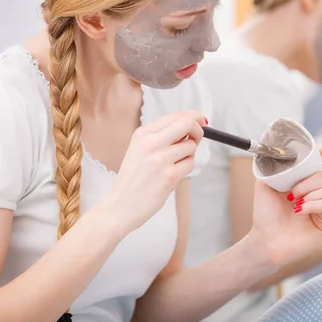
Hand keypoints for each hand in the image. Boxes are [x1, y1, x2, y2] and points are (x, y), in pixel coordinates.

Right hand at [101, 111, 206, 234]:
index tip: (201, 122)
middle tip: (196, 139)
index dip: (194, 117)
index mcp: (143, 134)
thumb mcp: (139, 149)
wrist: (119, 205)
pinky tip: (172, 176)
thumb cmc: (133, 179)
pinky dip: (186, 169)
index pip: (176, 115)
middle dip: (198, 131)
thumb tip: (190, 125)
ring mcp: (160, 159)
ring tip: (174, 165)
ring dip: (188, 155)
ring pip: (191, 146)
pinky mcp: (169, 176)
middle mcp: (150, 143)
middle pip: (188, 124)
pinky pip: (190, 164)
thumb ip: (161, 136)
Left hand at [249, 148, 321, 266]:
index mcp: (301, 181)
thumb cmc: (264, 215)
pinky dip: (313, 205)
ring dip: (314, 191)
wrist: (264, 240)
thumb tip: (279, 155)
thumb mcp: (264, 185)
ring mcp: (320, 207)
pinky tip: (298, 211)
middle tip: (292, 192)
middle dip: (310, 181)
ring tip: (296, 201)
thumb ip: (273, 169)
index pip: (320, 165)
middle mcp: (313, 193)